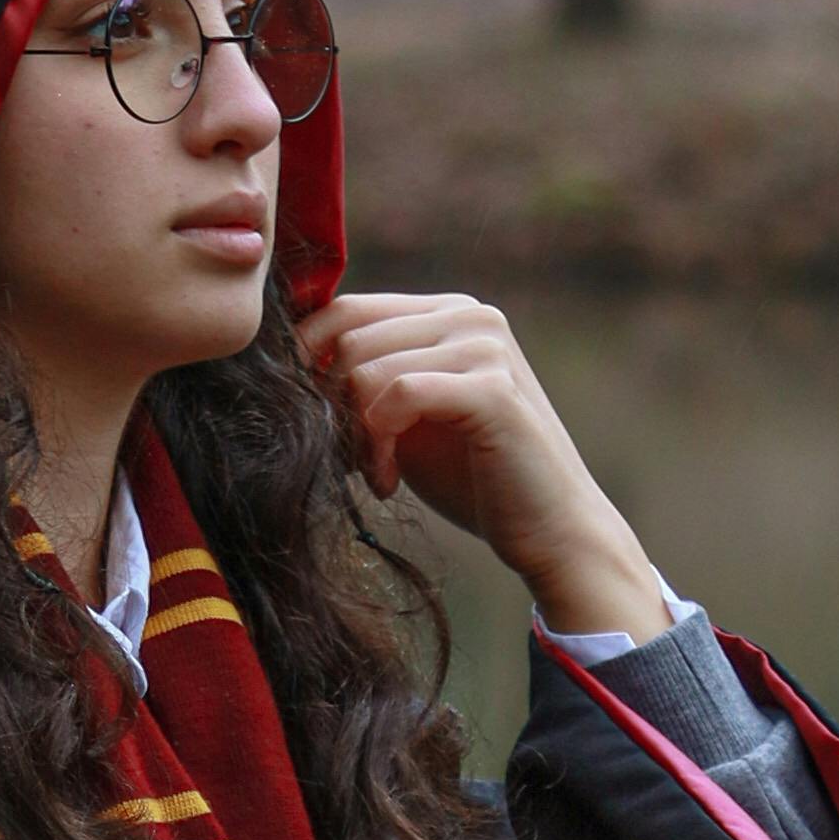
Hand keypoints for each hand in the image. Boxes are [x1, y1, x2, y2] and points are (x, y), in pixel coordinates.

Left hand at [302, 295, 663, 641]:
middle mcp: (470, 315)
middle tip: (351, 461)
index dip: (309, 362)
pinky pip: (397, 394)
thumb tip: (288, 360)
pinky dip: (378, 443)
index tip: (311, 421)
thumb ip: (365, 380)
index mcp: (448, 312)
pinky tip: (389, 480)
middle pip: (349, 337)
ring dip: (355, 434)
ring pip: (367, 367)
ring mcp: (486, 346)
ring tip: (377, 474)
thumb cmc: (473, 478)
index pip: (347, 308)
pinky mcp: (492, 388)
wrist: (549, 530)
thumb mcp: (406, 417)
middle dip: (333, 406)